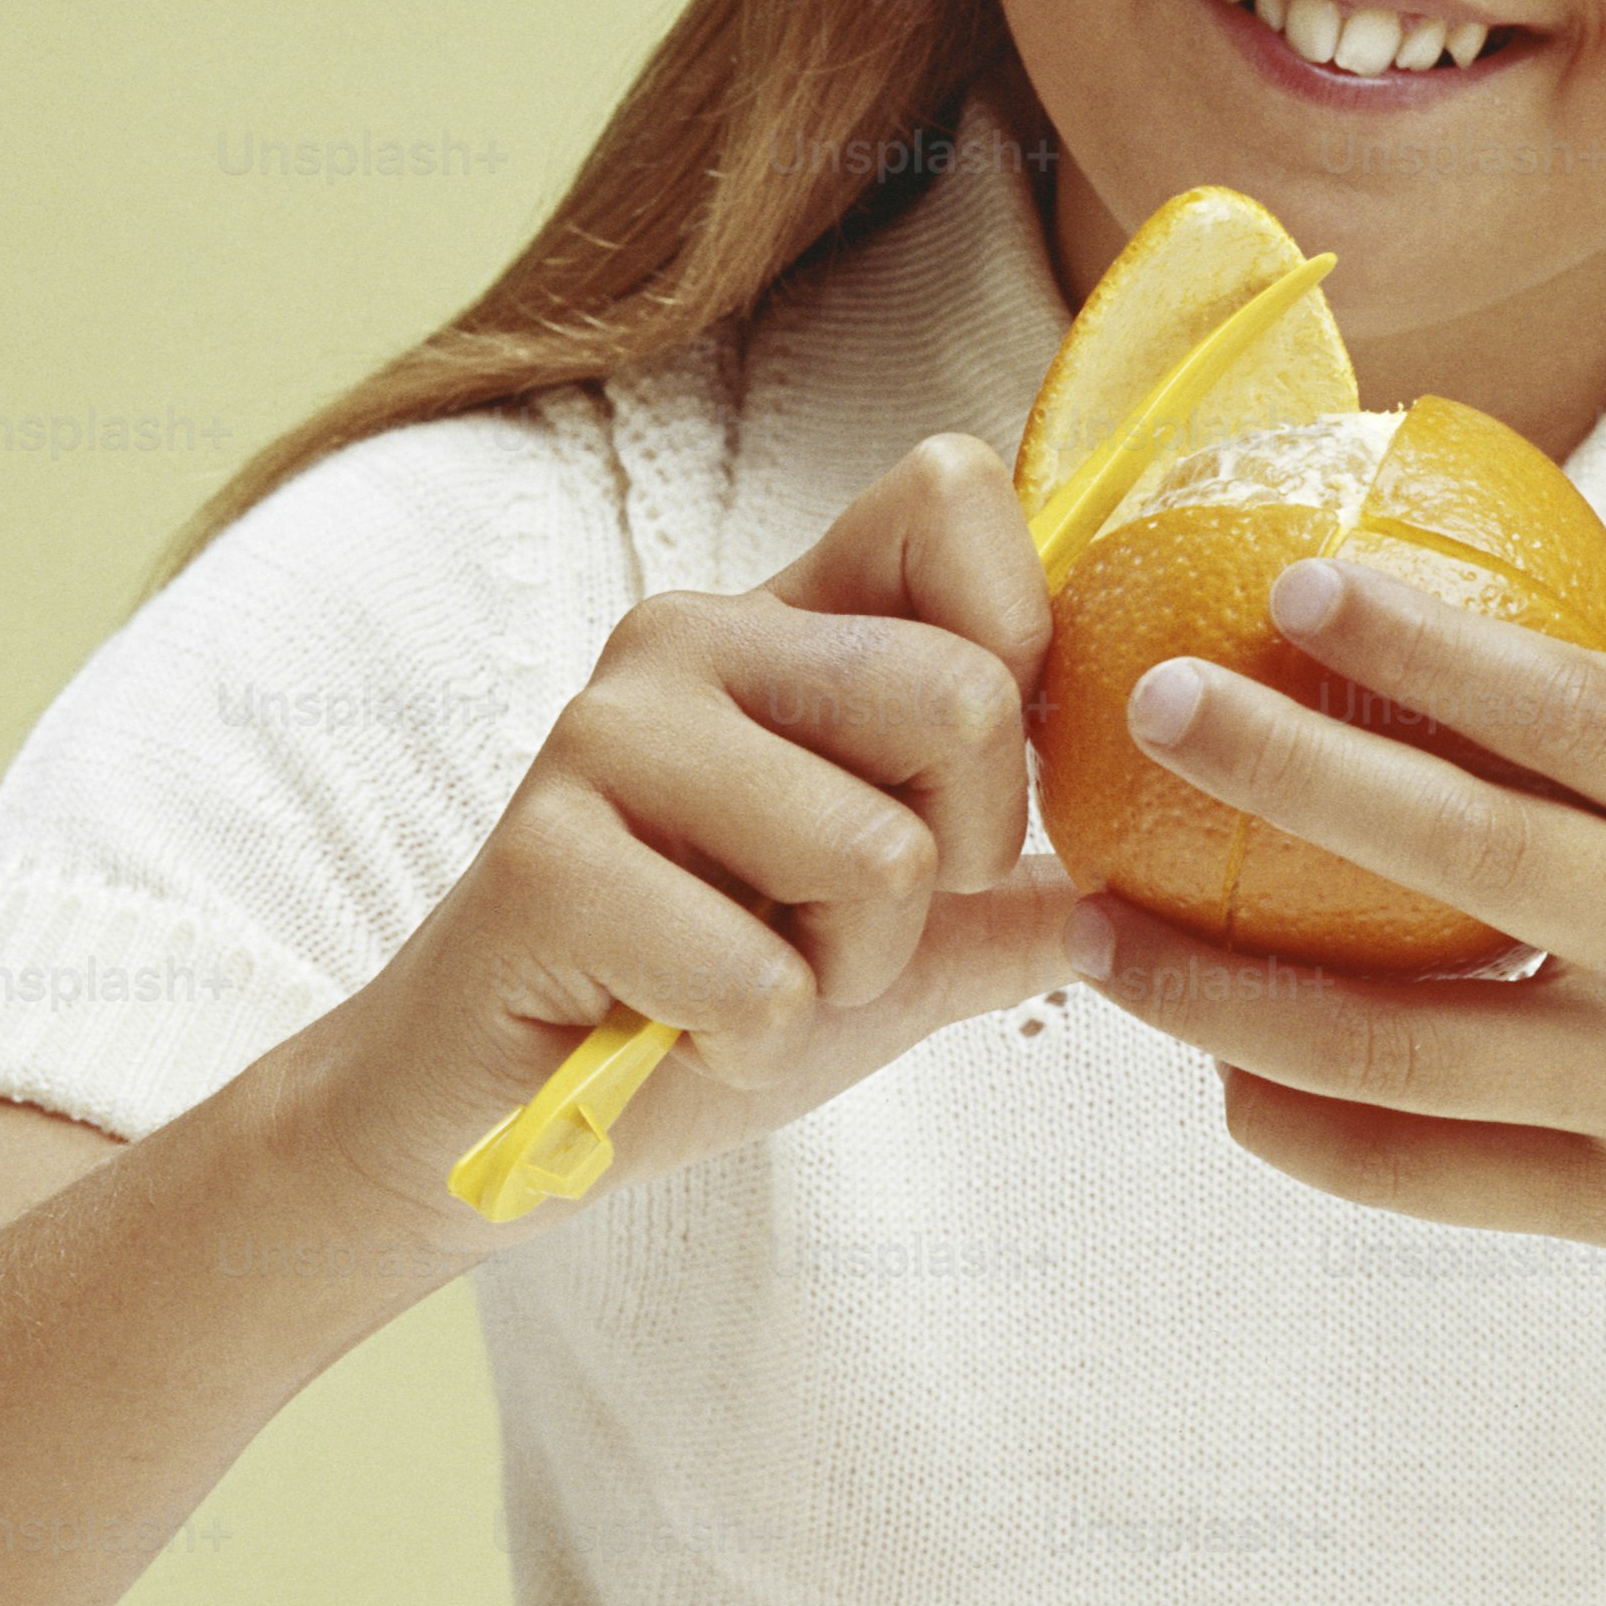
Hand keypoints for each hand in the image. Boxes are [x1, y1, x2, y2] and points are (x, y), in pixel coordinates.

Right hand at [273, 433, 1114, 1241]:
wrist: (487, 1113)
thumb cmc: (693, 1002)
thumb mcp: (888, 952)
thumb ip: (1003, 905)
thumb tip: (1118, 893)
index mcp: (789, 620)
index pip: (948, 493)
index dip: (1020, 639)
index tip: (969, 788)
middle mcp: (697, 636)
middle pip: (964, 697)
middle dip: (951, 869)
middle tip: (842, 931)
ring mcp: (610, 732)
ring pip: (879, 855)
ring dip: (845, 976)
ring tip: (750, 984)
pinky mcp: (544, 854)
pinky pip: (763, 975)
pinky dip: (751, 1048)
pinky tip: (677, 1035)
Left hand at [1076, 550, 1605, 1319]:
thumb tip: (1433, 638)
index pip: (1586, 715)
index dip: (1438, 650)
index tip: (1299, 580)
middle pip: (1471, 859)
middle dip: (1292, 775)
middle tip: (1151, 704)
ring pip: (1407, 1048)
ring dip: (1230, 993)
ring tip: (1102, 936)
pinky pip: (1437, 1179)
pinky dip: (1310, 1132)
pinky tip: (1219, 1082)